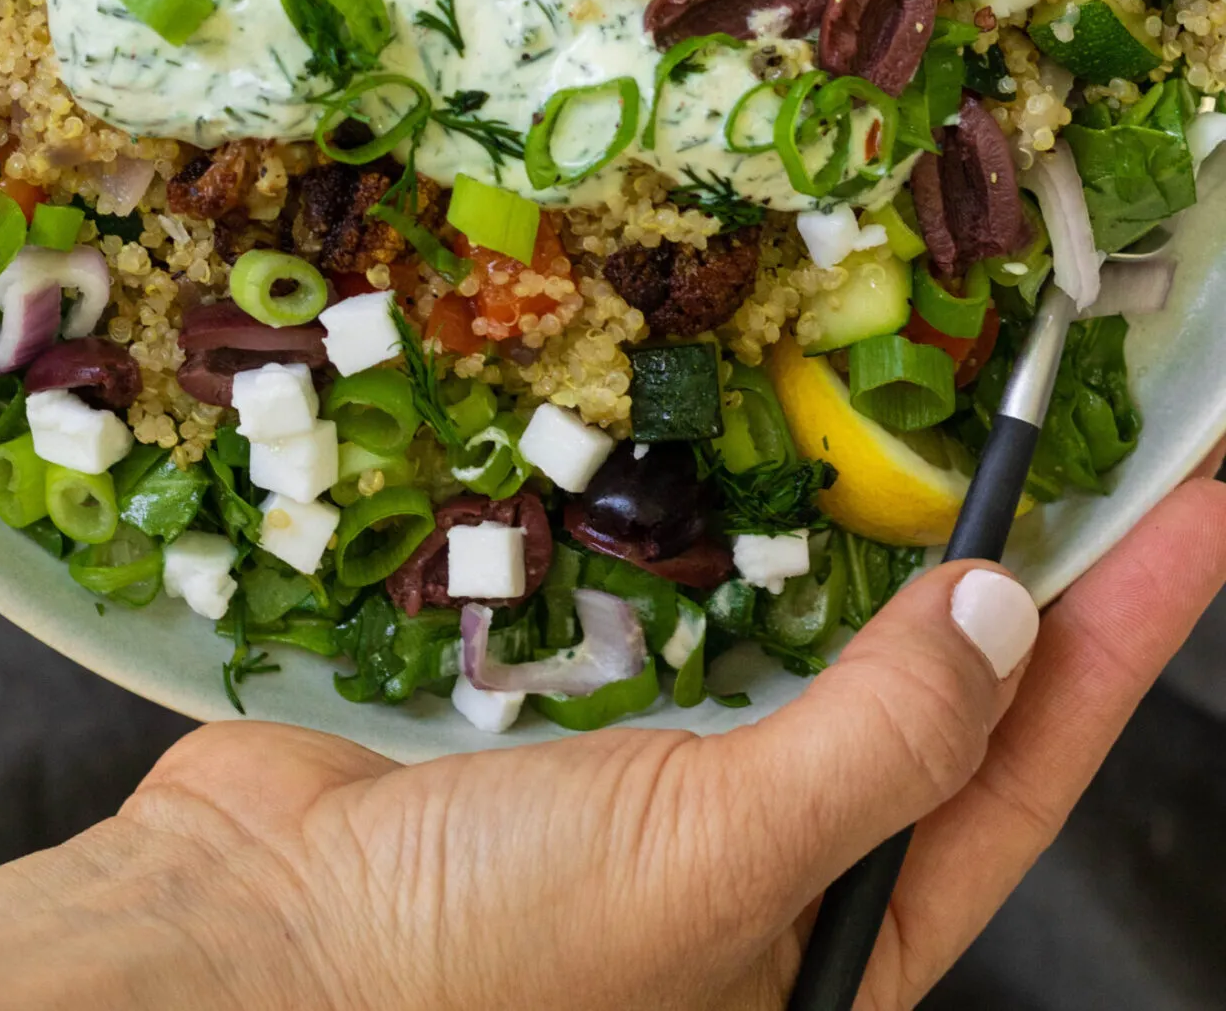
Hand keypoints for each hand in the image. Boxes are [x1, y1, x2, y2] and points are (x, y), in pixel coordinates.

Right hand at [0, 473, 1224, 1010]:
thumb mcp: (721, 865)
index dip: (1117, 634)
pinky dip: (718, 532)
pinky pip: (676, 607)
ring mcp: (668, 786)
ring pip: (807, 637)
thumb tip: (997, 619)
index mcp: (838, 948)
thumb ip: (875, 745)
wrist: (245, 956)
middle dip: (1013, 573)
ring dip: (869, 537)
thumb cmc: (485, 967)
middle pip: (933, 698)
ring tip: (945, 420)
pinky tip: (747, 452)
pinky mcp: (570, 714)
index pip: (1021, 771)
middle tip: (1089, 435)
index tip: (1191, 504)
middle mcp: (772, 869)